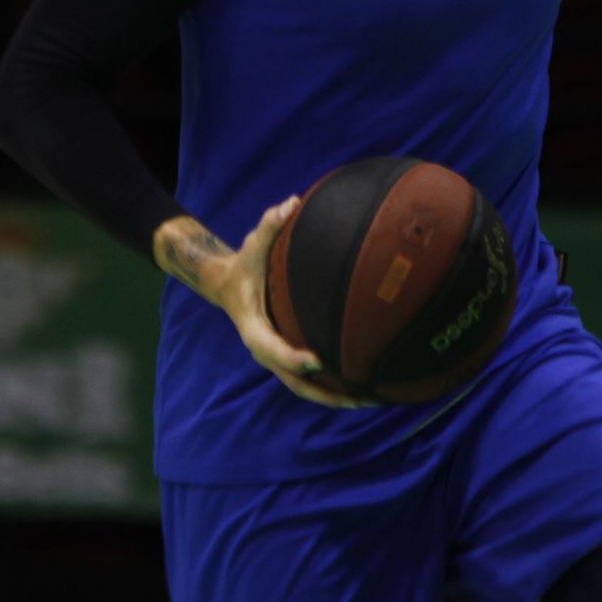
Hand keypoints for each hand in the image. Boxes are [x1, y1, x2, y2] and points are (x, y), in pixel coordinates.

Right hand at [153, 198, 370, 408]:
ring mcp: (278, 356)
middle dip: (327, 392)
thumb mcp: (253, 244)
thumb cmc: (246, 263)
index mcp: (254, 328)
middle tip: (361, 396)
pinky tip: (366, 384)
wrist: (229, 284)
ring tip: (373, 398)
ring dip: (337, 396)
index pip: (271, 348)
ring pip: (306, 387)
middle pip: (295, 381)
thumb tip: (289, 203)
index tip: (316, 362)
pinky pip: (313, 378)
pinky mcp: (290, 356)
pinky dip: (335, 384)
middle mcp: (267, 349)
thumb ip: (269, 225)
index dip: (291, 357)